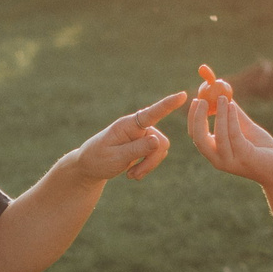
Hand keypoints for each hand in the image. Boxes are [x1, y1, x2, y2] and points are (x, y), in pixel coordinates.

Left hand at [63, 91, 187, 182]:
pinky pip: (156, 156)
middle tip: (133, 176)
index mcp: (128, 125)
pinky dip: (146, 167)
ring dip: (147, 166)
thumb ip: (136, 149)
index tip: (182, 95)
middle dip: (151, 161)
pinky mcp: (144, 144)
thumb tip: (159, 140)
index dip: (168, 105)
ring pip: (160, 150)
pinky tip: (132, 173)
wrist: (89, 166)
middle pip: (160, 142)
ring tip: (130, 175)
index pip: (151, 114)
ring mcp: (142, 135)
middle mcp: (137, 127)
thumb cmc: (97, 159)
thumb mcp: (115, 157)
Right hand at [186, 80, 272, 185]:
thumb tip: (223, 94)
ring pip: (218, 136)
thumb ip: (233, 115)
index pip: (195, 135)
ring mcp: (230, 161)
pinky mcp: (244, 158)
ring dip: (219, 114)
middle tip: (203, 100)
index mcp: (214, 153)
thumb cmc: (261, 149)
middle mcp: (218, 159)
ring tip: (223, 98)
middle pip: (199, 138)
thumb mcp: (244, 128)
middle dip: (198, 117)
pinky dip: (231, 119)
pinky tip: (232, 106)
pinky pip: (234, 135)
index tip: (197, 100)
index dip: (193, 117)